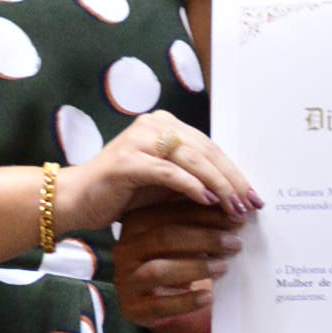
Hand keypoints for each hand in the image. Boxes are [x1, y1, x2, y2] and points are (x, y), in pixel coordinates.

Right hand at [53, 109, 259, 241]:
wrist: (78, 200)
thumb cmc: (123, 194)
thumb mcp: (166, 185)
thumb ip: (195, 181)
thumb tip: (236, 196)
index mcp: (165, 125)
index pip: (209, 147)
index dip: (234, 172)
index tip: (253, 197)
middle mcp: (153, 124)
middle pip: (205, 150)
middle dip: (232, 180)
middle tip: (251, 204)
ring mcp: (139, 140)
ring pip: (191, 159)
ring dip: (217, 185)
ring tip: (234, 207)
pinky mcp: (127, 161)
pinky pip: (168, 172)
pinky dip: (190, 186)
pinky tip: (207, 201)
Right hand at [114, 199, 238, 328]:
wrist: (149, 301)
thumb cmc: (171, 262)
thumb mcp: (179, 240)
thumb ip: (198, 225)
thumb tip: (235, 214)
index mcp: (135, 223)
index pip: (172, 213)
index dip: (206, 215)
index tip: (237, 218)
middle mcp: (125, 249)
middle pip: (165, 237)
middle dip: (204, 239)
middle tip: (235, 243)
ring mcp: (126, 280)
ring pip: (158, 270)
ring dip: (195, 268)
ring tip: (223, 268)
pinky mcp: (133, 308)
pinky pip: (159, 305)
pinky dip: (186, 301)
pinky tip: (208, 297)